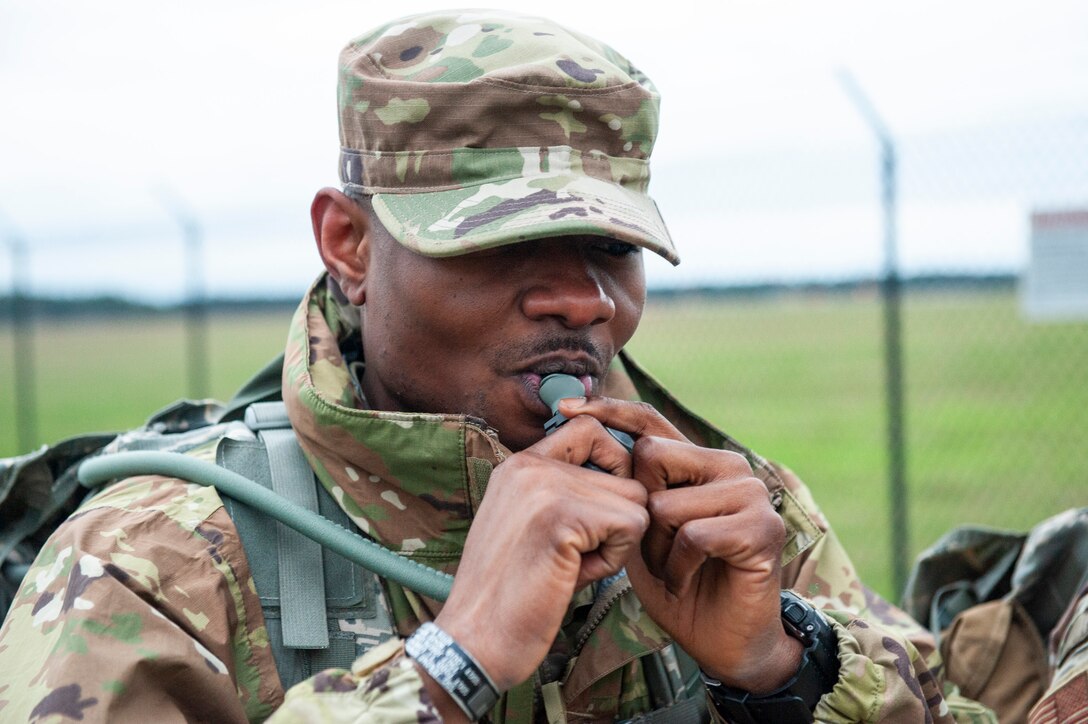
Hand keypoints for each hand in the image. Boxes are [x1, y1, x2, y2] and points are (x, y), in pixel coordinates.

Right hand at [432, 414, 649, 691]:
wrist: (472, 641)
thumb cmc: (508, 597)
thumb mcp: (532, 527)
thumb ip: (567, 495)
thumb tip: (629, 480)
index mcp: (519, 465)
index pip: (589, 427)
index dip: (614, 460)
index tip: (603, 506)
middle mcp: (530, 464)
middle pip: (624, 468)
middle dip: (617, 516)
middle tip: (579, 553)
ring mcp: (544, 486)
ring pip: (635, 498)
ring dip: (617, 541)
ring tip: (573, 566)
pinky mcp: (560, 517)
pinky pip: (631, 525)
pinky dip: (613, 560)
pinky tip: (573, 576)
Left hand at [556, 397, 802, 693]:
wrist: (723, 642)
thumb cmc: (675, 583)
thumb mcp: (637, 531)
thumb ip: (622, 491)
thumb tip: (576, 446)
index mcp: (698, 460)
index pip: (649, 420)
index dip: (607, 410)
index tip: (562, 407)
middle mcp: (728, 465)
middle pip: (651, 456)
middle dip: (636, 508)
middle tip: (653, 549)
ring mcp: (750, 493)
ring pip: (665, 503)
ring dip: (657, 548)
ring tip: (674, 568)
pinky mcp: (762, 527)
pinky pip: (693, 536)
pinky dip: (679, 568)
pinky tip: (687, 581)